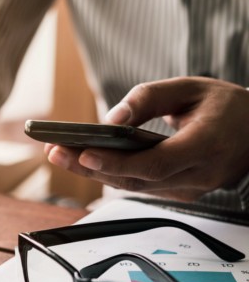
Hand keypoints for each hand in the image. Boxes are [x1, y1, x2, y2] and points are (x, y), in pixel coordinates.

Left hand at [45, 77, 248, 200]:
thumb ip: (149, 99)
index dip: (117, 162)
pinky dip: (110, 174)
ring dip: (93, 172)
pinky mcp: (179, 194)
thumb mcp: (190, 88)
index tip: (84, 152)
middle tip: (56, 152)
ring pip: (133, 187)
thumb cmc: (225, 107)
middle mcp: (199, 174)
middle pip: (136, 180)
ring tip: (60, 154)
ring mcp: (189, 189)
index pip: (155, 163)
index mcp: (207, 145)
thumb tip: (111, 120)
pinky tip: (84, 161)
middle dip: (90, 167)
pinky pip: (140, 187)